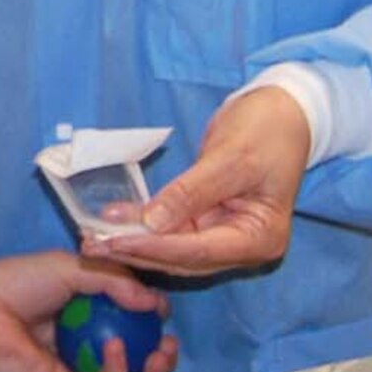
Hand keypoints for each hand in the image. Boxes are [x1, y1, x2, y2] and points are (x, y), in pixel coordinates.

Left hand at [0, 254, 175, 371]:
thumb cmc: (14, 282)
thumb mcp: (73, 269)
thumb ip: (117, 283)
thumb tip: (159, 304)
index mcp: (83, 320)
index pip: (130, 331)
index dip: (152, 326)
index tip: (164, 312)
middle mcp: (82, 350)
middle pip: (135, 366)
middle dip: (162, 360)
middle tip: (170, 344)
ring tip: (161, 354)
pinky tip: (116, 348)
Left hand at [87, 87, 307, 276]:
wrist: (280, 113)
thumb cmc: (267, 131)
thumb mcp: (231, 159)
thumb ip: (192, 192)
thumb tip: (153, 223)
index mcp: (261, 238)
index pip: (199, 252)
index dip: (155, 248)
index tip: (114, 242)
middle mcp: (243, 246)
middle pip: (183, 258)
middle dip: (138, 251)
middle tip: (91, 245)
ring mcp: (225, 235)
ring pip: (173, 249)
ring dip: (134, 243)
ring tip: (92, 238)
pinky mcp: (207, 220)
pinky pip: (171, 229)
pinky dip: (143, 226)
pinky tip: (112, 220)